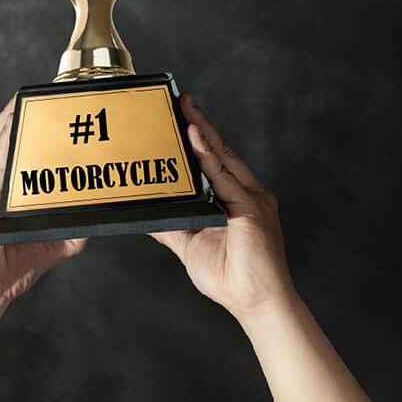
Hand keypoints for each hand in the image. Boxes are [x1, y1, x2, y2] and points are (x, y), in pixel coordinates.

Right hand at [0, 98, 85, 314]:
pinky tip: (14, 132)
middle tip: (28, 96)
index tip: (31, 109)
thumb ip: (68, 228)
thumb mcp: (47, 245)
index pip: (2, 154)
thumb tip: (95, 216)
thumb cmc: (6, 274)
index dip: (14, 129)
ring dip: (6, 124)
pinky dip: (2, 148)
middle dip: (9, 117)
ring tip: (22, 103)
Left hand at [151, 93, 296, 320]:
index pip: (214, 158)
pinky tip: (196, 137)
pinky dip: (209, 156)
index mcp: (235, 197)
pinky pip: (226, 178)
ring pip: (222, 157)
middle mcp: (247, 192)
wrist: (255, 303)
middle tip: (179, 99)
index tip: (181, 113)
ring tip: (184, 109)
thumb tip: (147, 214)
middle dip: (199, 122)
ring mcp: (252, 199)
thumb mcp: (190, 243)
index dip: (199, 134)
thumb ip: (171, 225)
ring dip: (202, 131)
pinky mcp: (252, 210)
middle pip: (219, 150)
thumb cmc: (229, 276)